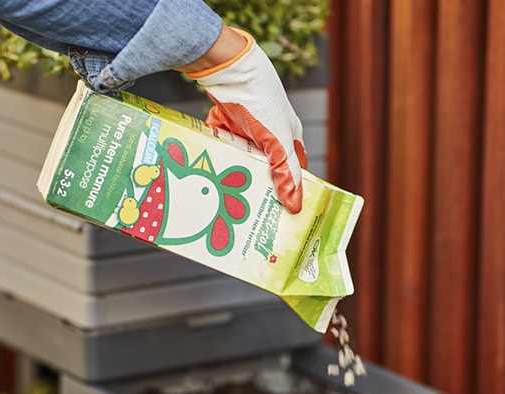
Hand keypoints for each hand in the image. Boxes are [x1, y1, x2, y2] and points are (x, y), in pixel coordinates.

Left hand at [181, 27, 306, 213]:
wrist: (228, 69)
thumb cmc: (261, 101)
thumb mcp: (276, 141)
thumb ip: (284, 172)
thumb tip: (295, 206)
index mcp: (289, 137)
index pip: (291, 171)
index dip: (287, 191)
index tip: (277, 214)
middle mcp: (268, 135)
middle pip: (263, 168)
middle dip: (255, 187)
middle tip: (246, 213)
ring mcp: (246, 130)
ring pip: (240, 160)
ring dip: (233, 174)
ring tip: (224, 200)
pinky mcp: (226, 125)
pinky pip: (223, 147)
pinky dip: (217, 158)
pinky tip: (209, 175)